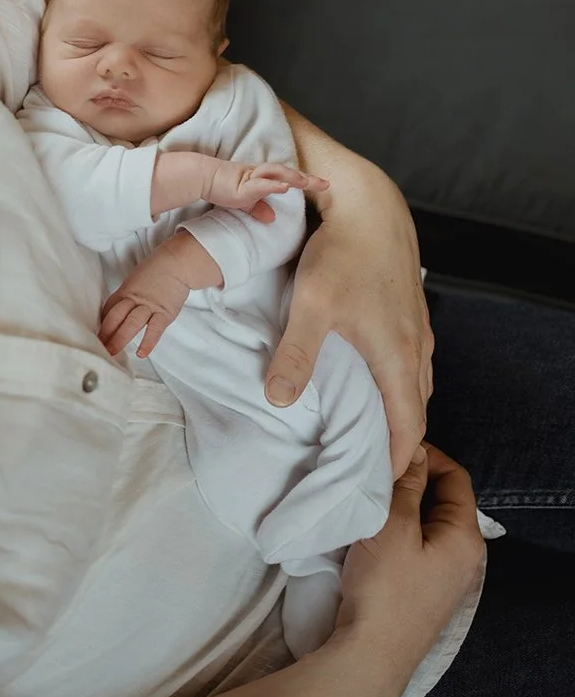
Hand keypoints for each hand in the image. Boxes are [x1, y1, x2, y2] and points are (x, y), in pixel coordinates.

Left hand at [99, 248, 190, 357]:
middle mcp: (134, 299)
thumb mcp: (136, 280)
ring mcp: (149, 306)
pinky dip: (148, 342)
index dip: (102, 323)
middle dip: (106, 333)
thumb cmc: (157, 270)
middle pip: (116, 317)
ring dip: (120, 339)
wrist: (177, 263)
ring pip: (131, 323)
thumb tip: (121, 311)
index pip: (109, 309)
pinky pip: (154, 329)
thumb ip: (128, 295)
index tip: (98, 336)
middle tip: (99, 348)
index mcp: (126, 291)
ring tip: (112, 352)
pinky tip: (141, 354)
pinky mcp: (165, 313)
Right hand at [204, 159, 328, 223]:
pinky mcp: (242, 184)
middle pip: (288, 173)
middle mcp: (260, 174)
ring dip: (293, 177)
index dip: (306, 181)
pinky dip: (273, 185)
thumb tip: (271, 217)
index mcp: (263, 178)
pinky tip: (284, 188)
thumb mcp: (244, 202)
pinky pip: (260, 184)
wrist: (203, 178)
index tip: (324, 185)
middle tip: (326, 184)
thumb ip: (258, 208)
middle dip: (308, 179)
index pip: (288, 178)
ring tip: (308, 182)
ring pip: (277, 174)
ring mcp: (252, 177)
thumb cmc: (223, 188)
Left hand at [265, 167, 431, 477]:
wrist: (370, 205)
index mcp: (398, 358)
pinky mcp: (410, 311)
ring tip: (371, 432)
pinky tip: (374, 379)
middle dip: (397, 444)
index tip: (377, 491)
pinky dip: (399, 384)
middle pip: (416, 412)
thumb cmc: (342, 254)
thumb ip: (296, 355)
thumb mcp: (312, 306)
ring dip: (400, 412)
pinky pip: (413, 362)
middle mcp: (417, 349)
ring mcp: (418, 329)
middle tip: (368, 468)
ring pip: (416, 385)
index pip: (407, 429)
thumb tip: (278, 400)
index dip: (394, 463)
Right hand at [331, 444, 483, 696]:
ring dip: (401, 506)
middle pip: (443, 500)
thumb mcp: (392, 527)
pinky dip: (397, 530)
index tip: (392, 448)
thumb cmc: (384, 589)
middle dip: (411, 480)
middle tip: (375, 470)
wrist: (369, 657)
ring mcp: (445, 577)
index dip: (426, 455)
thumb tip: (414, 452)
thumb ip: (405, 486)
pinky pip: (416, 546)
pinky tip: (371, 530)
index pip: (456, 477)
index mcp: (465, 537)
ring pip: (426, 523)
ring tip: (369, 496)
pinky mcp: (424, 591)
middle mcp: (465, 557)